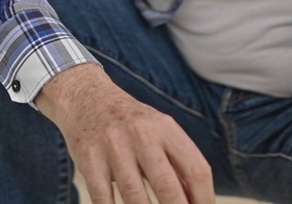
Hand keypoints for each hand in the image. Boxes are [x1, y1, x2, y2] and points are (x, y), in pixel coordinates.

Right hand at [35, 64, 214, 203]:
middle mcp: (141, 134)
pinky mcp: (88, 158)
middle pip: (167, 186)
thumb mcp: (159, 130)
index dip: (204, 198)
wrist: (86, 97)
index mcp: (165, 127)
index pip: (196, 169)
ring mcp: (113, 146)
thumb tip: (196, 201)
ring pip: (134, 196)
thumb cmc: (131, 122)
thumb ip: (177, 162)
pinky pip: (103, 198)